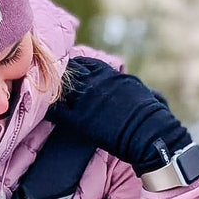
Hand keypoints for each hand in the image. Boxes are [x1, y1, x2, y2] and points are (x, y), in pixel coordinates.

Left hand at [46, 57, 189, 173]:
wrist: (151, 133)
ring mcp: (87, 100)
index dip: (76, 69)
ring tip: (43, 95)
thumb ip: (142, 91)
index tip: (69, 73)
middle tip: (49, 83)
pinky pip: (57, 110)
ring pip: (61, 89)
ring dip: (52, 92)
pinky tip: (44, 111)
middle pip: (70, 74)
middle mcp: (97, 83)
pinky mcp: (81, 119)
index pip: (87, 64)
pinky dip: (50, 110)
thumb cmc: (155, 118)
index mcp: (112, 75)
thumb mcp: (149, 96)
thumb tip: (155, 96)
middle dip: (60, 78)